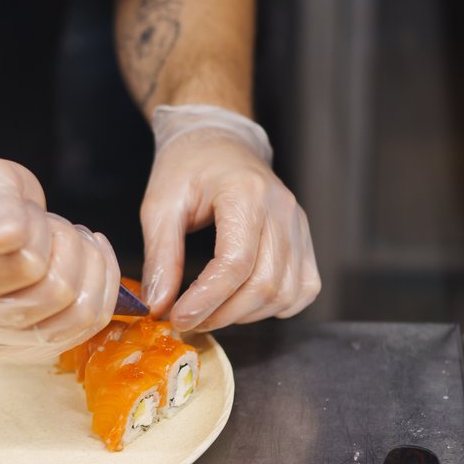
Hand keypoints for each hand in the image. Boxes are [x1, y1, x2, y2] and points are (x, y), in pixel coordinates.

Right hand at [0, 156, 118, 361]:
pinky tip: (92, 260)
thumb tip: (7, 237)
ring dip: (91, 267)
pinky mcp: (33, 349)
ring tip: (74, 242)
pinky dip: (102, 286)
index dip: (40, 231)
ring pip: (81, 313)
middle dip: (70, 246)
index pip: (25, 264)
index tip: (26, 213)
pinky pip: (90, 326)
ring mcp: (4, 342)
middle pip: (58, 292)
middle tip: (55, 226)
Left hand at [139, 105, 319, 331]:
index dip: (206, 299)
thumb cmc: (188, 167)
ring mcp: (299, 226)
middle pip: (264, 284)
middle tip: (188, 320)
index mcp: (245, 193)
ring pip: (286, 293)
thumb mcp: (160, 205)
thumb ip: (160, 255)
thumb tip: (158, 304)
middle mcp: (281, 209)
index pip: (236, 263)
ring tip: (211, 311)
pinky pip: (303, 289)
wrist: (220, 143)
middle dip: (222, 314)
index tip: (177, 318)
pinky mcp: (305, 240)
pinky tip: (243, 302)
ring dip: (246, 315)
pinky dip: (275, 306)